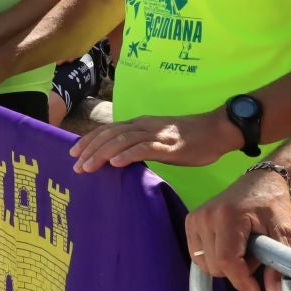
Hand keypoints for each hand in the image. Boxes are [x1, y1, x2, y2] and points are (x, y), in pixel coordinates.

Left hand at [69, 111, 234, 173]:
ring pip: (122, 140)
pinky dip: (127, 155)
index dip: (89, 140)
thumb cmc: (190, 138)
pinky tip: (115, 163)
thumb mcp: (160, 140)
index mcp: (141, 124)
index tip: (74, 153)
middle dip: (90, 149)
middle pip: (110, 134)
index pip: (109, 130)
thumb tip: (122, 159)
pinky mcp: (169, 145)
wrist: (217, 130)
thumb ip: (142, 145)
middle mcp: (144, 125)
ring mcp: (156, 134)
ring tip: (88, 166)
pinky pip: (144, 148)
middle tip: (75, 165)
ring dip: (102, 154)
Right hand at [184, 167, 290, 290]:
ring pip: (206, 265)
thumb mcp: (283, 233)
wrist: (260, 182)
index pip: (226, 260)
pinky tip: (230, 245)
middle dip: (237, 271)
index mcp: (228, 216)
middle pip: (215, 266)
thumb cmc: (273, 205)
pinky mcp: (190, 222)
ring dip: (226, 266)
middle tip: (256, 255)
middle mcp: (206, 216)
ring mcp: (195, 218)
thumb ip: (278, 264)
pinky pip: (199, 257)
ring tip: (243, 248)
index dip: (241, 280)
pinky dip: (215, 259)